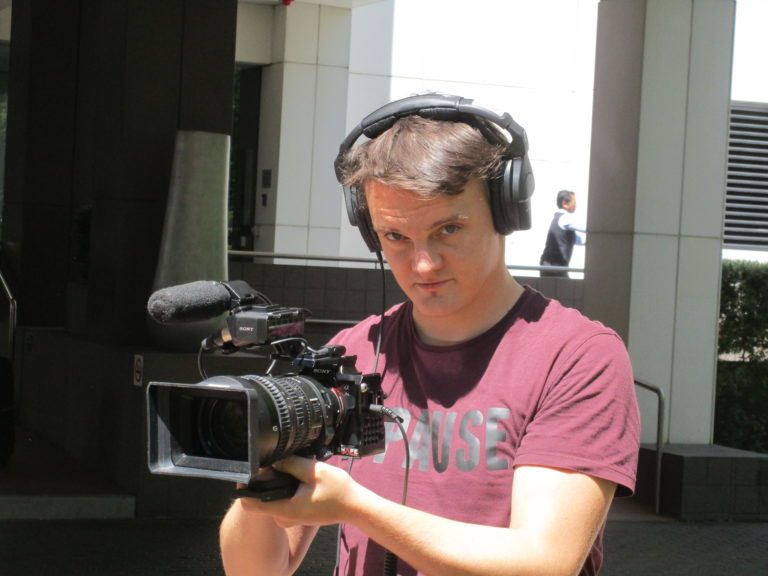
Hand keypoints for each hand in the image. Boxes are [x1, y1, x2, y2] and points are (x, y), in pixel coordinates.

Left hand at [240, 456, 358, 528]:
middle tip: (280, 465)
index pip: (250, 503)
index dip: (245, 488)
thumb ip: (290, 463)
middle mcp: (285, 517)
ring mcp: (291, 517)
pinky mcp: (297, 514)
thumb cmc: (337, 490)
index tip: (250, 472)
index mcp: (286, 509)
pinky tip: (301, 478)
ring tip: (295, 470)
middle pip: (261, 498)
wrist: (355, 506)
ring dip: (279, 483)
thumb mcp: (313, 471)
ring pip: (273, 497)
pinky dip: (287, 488)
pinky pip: (283, 500)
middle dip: (266, 480)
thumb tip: (272, 459)